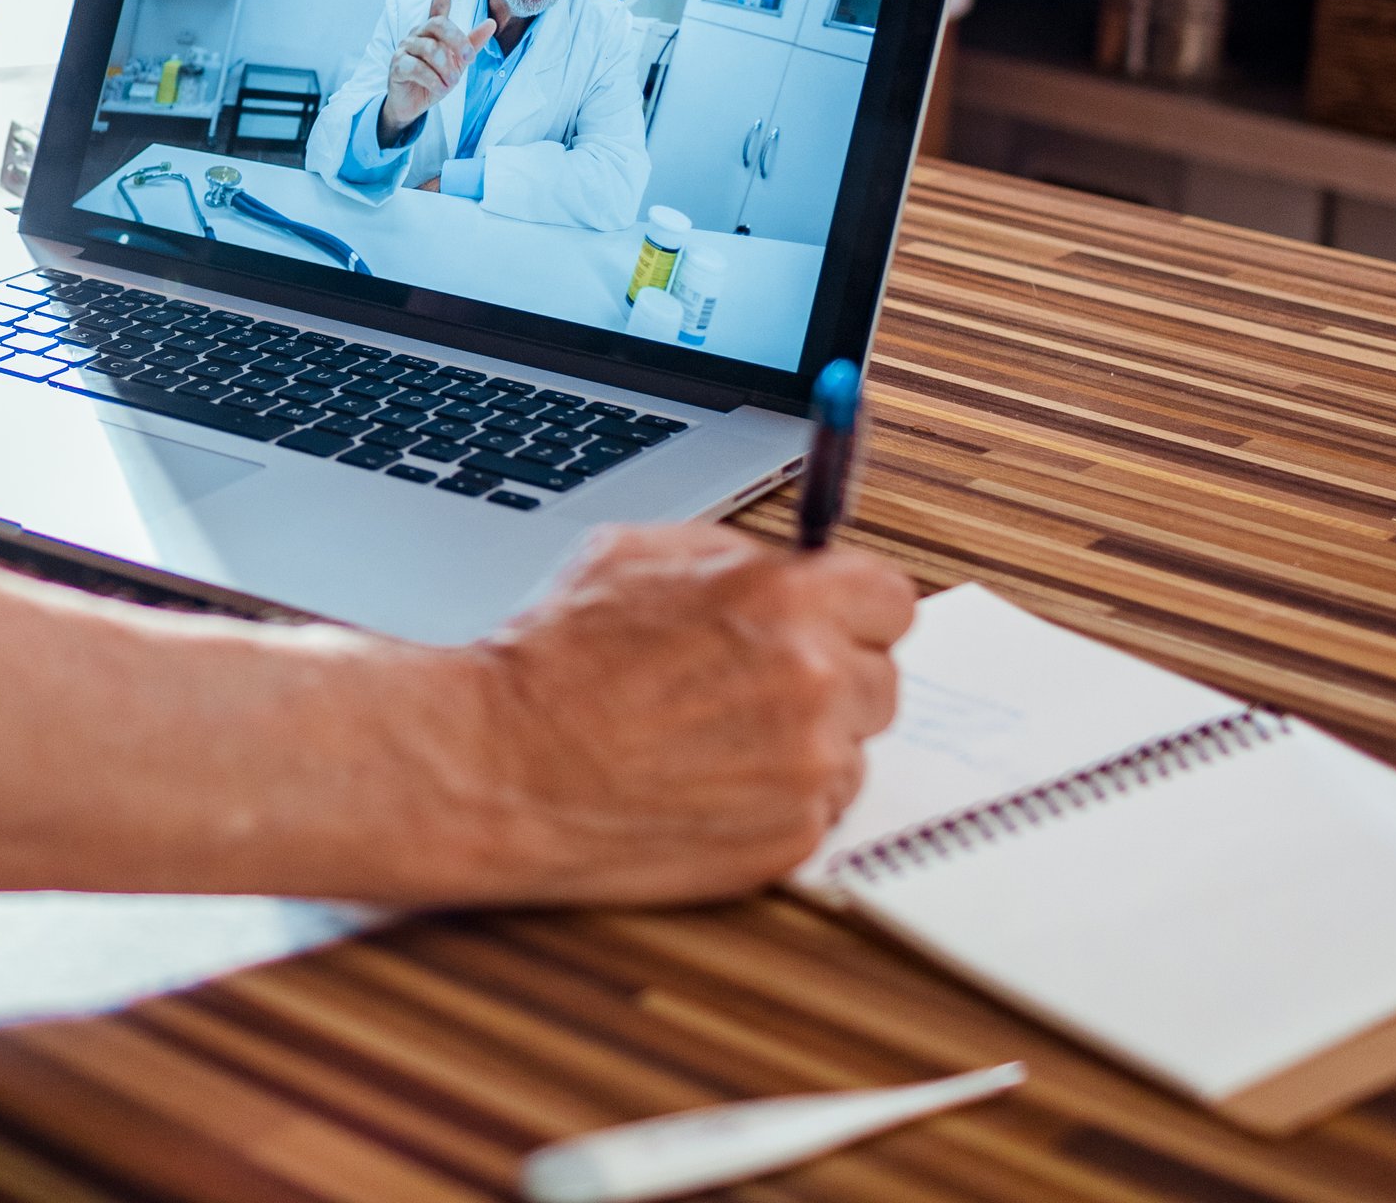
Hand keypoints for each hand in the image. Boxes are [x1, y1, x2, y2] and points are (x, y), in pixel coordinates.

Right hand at [376, 0, 493, 144]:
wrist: (412, 105)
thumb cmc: (434, 79)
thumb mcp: (457, 62)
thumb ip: (472, 43)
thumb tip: (491, 22)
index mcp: (432, 32)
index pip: (438, 5)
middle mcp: (417, 34)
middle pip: (438, 24)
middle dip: (457, 40)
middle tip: (469, 58)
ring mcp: (405, 49)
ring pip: (429, 48)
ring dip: (445, 68)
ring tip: (452, 82)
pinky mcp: (397, 65)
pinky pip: (416, 67)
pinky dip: (432, 80)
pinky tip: (439, 88)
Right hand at [444, 525, 913, 903]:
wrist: (503, 763)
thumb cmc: (553, 663)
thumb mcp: (634, 556)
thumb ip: (733, 557)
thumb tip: (786, 563)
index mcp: (787, 600)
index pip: (892, 598)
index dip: (853, 610)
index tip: (830, 624)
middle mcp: (813, 682)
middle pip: (881, 678)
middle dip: (830, 678)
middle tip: (755, 687)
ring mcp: (809, 769)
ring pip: (853, 749)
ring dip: (809, 745)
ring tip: (720, 740)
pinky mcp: (791, 839)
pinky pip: (820, 811)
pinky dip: (780, 801)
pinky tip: (712, 783)